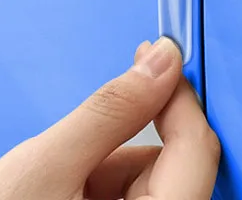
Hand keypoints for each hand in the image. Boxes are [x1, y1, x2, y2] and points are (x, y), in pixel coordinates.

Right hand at [0, 38, 220, 199]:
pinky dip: (99, 182)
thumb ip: (110, 111)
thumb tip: (162, 60)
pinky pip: (129, 198)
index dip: (178, 96)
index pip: (197, 151)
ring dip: (108, 163)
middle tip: (79, 137)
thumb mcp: (43, 165)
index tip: (156, 55)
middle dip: (130, 138)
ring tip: (55, 180)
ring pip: (148, 181)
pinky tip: (58, 191)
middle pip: (174, 166)